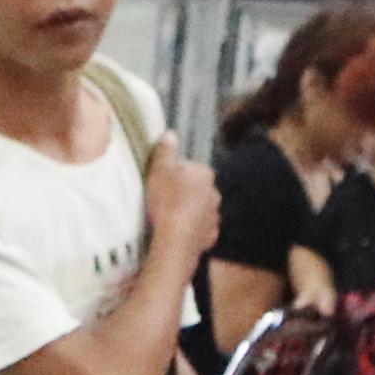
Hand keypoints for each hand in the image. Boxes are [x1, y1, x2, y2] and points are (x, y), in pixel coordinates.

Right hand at [144, 142, 220, 267]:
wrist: (176, 240)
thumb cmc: (166, 201)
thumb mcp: (160, 170)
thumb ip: (166, 151)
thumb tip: (171, 134)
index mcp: (204, 173)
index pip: (189, 168)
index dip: (173, 174)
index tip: (161, 183)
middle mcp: (214, 192)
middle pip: (196, 189)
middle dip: (183, 193)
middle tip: (162, 201)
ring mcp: (214, 216)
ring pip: (200, 210)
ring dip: (188, 212)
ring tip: (168, 219)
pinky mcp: (210, 236)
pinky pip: (200, 229)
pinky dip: (191, 230)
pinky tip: (177, 233)